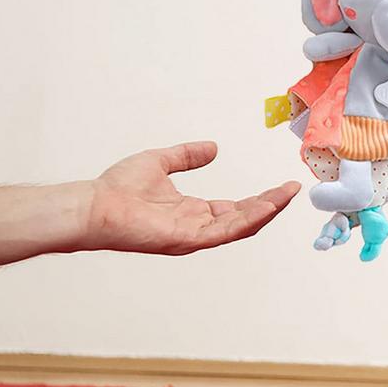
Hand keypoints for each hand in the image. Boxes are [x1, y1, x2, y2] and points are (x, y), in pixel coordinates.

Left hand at [85, 141, 299, 255]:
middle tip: (293, 189)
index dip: (259, 199)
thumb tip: (213, 148)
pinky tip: (265, 205)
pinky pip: (225, 231)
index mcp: (191, 212)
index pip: (234, 209)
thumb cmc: (118, 187)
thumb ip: (187, 156)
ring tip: (287, 194)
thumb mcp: (160, 161)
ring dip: (265, 211)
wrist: (94, 204)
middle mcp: (196, 227)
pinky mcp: (187, 238)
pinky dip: (248, 218)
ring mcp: (193, 236)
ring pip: (240, 226)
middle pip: (243, 219)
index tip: (280, 187)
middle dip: (270, 205)